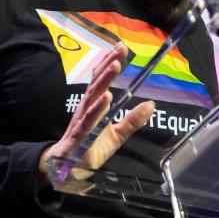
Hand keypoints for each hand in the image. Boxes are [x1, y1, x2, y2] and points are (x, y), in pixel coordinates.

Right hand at [38, 43, 155, 186]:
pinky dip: (97, 108)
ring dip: (104, 80)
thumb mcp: (116, 135)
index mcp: (93, 105)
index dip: (109, 62)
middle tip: (121, 50)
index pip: (101, 79)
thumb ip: (132, 120)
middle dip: (109, 64)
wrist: (66, 170)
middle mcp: (86, 107)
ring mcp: (81, 120)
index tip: (120, 47)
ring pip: (93, 96)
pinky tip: (106, 98)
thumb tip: (152, 104)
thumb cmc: (89, 148)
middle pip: (97, 82)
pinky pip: (88, 120)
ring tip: (116, 66)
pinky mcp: (79, 135)